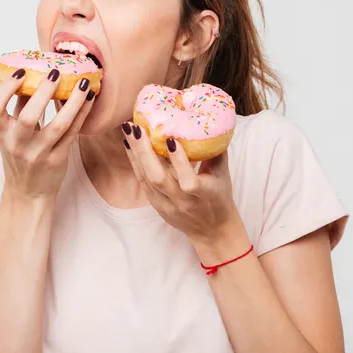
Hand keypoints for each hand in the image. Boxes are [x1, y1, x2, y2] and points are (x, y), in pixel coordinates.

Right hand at [0, 68, 95, 200]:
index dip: (4, 89)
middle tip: (56, 72)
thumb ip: (19, 107)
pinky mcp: (58, 159)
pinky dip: (82, 113)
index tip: (20, 72)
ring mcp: (39, 154)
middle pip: (28, 118)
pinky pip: (73, 133)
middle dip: (43, 92)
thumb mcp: (11, 134)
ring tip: (82, 83)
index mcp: (2, 134)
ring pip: (58, 125)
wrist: (28, 193)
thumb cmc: (19, 157)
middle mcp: (18, 145)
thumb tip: (32, 75)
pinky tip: (88, 98)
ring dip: (72, 102)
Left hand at [122, 122, 247, 253]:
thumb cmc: (219, 198)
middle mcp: (183, 202)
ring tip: (128, 129)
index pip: (190, 182)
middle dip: (145, 152)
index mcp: (205, 195)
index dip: (179, 162)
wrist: (211, 230)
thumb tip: (211, 122)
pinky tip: (129, 143)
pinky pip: (142, 181)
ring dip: (135, 152)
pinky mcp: (155, 205)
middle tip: (137, 128)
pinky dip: (134, 161)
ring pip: (146, 179)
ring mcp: (166, 205)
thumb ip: (216, 151)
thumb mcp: (223, 176)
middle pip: (158, 179)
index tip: (170, 139)